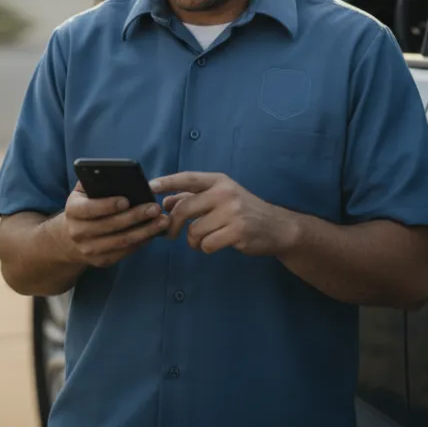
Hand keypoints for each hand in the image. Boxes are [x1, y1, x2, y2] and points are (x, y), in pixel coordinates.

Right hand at [59, 183, 168, 267]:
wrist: (70, 238)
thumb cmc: (84, 206)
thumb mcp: (83, 192)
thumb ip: (95, 181)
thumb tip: (116, 172)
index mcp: (72, 211)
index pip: (89, 208)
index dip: (108, 205)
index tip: (126, 200)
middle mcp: (78, 232)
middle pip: (110, 226)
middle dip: (135, 217)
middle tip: (155, 208)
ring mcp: (89, 249)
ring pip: (121, 241)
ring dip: (145, 232)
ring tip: (162, 221)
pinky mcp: (101, 261)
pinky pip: (125, 252)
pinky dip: (141, 242)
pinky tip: (154, 232)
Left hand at [148, 172, 299, 255]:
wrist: (277, 227)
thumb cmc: (244, 211)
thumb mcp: (221, 198)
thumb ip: (194, 198)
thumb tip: (166, 202)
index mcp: (219, 181)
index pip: (188, 178)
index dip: (167, 182)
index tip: (150, 187)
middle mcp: (225, 193)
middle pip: (184, 209)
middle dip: (172, 224)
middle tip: (169, 234)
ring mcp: (232, 212)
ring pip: (194, 231)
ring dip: (193, 241)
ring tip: (204, 240)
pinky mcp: (237, 232)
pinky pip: (206, 244)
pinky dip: (206, 248)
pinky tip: (216, 244)